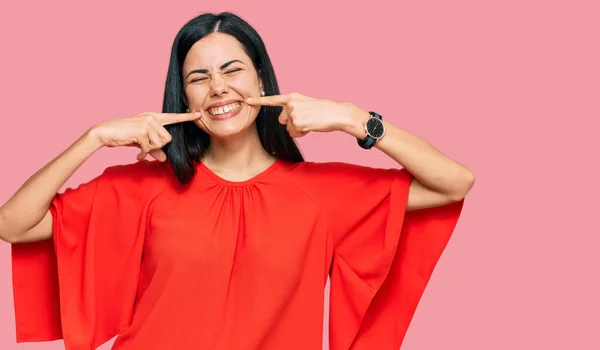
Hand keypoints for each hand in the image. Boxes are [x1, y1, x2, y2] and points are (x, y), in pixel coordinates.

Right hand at [89, 111, 201, 161]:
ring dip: (150, 150)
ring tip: (139, 147)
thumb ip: (155, 149)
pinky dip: (143, 154)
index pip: (173, 117)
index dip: (187, 117)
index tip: (199, 115)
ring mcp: (147, 123)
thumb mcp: (142, 142)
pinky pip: (150, 149)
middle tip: (144, 146)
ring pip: (160, 144)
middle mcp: (152, 118)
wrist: (105, 132)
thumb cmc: (124, 136)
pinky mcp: (142, 131)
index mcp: (153, 117)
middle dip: (157, 147)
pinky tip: (137, 155)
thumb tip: (164, 159)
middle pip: (168, 139)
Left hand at [245, 92, 365, 137]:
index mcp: (292, 97)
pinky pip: (295, 133)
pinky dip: (303, 133)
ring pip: (289, 128)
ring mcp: (294, 113)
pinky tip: (311, 126)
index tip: (246, 100)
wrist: (336, 113)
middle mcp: (291, 103)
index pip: (272, 99)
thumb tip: (284, 120)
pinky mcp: (298, 122)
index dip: (258, 100)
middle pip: (282, 120)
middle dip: (292, 123)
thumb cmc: (322, 110)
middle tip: (306, 119)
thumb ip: (293, 108)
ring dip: (298, 129)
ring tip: (310, 122)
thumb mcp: (306, 104)